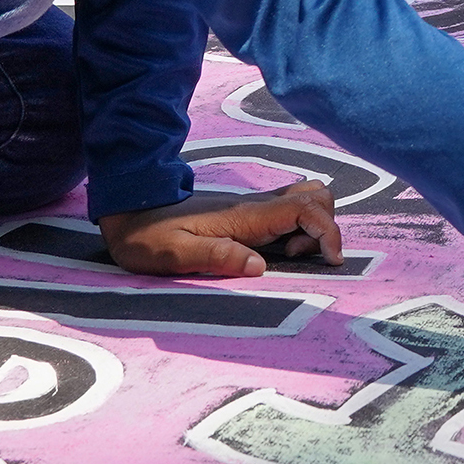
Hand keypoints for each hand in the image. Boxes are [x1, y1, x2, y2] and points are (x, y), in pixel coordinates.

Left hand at [99, 181, 342, 276]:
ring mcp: (254, 207)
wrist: (132, 209)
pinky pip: (290, 209)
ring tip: (287, 255)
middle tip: (296, 258)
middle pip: (317, 196)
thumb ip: (217, 256)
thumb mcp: (174, 253)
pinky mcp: (248, 213)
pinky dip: (300, 226)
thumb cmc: (149, 236)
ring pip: (306, 199)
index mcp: (246, 216)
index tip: (331, 260)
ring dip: (313, 226)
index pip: (306, 208)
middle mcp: (256, 206)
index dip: (328, 231)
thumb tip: (260, 267)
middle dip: (324, 228)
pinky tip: (276, 250)